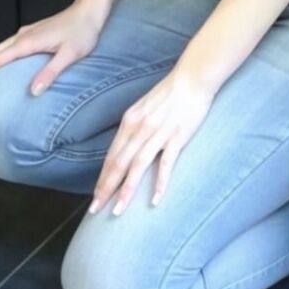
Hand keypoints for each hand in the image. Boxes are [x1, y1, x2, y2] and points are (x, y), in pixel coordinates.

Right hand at [0, 0, 108, 96]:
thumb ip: (51, 72)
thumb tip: (32, 92)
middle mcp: (24, 36)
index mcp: (28, 42)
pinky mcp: (34, 31)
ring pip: (0, 48)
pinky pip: (8, 44)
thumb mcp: (70, 54)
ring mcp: (28, 32)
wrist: (90, 9)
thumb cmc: (83, 31)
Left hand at [88, 68, 214, 215]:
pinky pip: (166, 162)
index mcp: (130, 120)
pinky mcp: (177, 135)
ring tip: (117, 211)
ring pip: (138, 166)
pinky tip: (155, 199)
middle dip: (106, 189)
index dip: (102, 178)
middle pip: (119, 163)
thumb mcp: (145, 107)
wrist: (193, 76)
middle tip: (95, 210)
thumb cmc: (170, 92)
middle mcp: (140, 127)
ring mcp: (158, 132)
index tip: (96, 197)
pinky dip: (160, 182)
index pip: (112, 156)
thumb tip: (126, 149)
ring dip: (126, 190)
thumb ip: (135, 127)